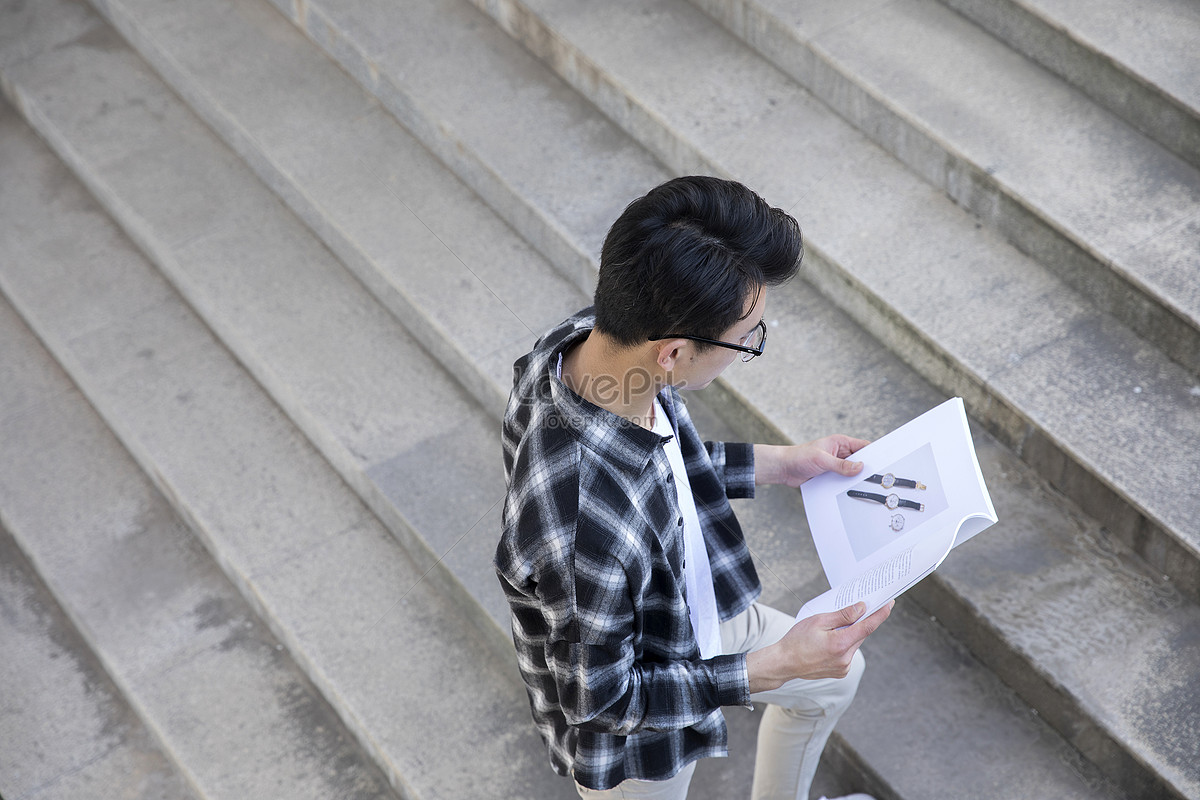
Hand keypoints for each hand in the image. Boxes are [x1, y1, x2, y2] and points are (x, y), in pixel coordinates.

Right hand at [746, 601, 892, 690]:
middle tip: (859, 608)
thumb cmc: (797, 640)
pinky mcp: (840, 672)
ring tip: (833, 627)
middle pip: (861, 634)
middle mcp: (845, 658)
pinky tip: (830, 641)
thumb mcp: (818, 621)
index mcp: (840, 644)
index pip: (867, 626)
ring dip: (850, 633)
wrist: (784, 663)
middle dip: (861, 621)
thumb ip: (842, 615)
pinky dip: (844, 644)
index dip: (880, 614)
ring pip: (854, 643)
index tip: (889, 604)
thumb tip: (861, 609)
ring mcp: (843, 667)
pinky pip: (848, 653)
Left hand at [755, 435, 869, 486]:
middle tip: (877, 479)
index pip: (863, 446)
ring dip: (855, 479)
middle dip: (866, 469)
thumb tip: (859, 467)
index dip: (875, 454)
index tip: (884, 463)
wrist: (783, 469)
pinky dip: (846, 486)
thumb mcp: (821, 460)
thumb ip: (841, 465)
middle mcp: (840, 453)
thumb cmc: (799, 457)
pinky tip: (850, 493)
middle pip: (860, 461)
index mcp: (840, 442)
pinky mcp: (830, 475)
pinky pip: (843, 481)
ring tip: (864, 487)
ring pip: (852, 473)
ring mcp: (835, 465)